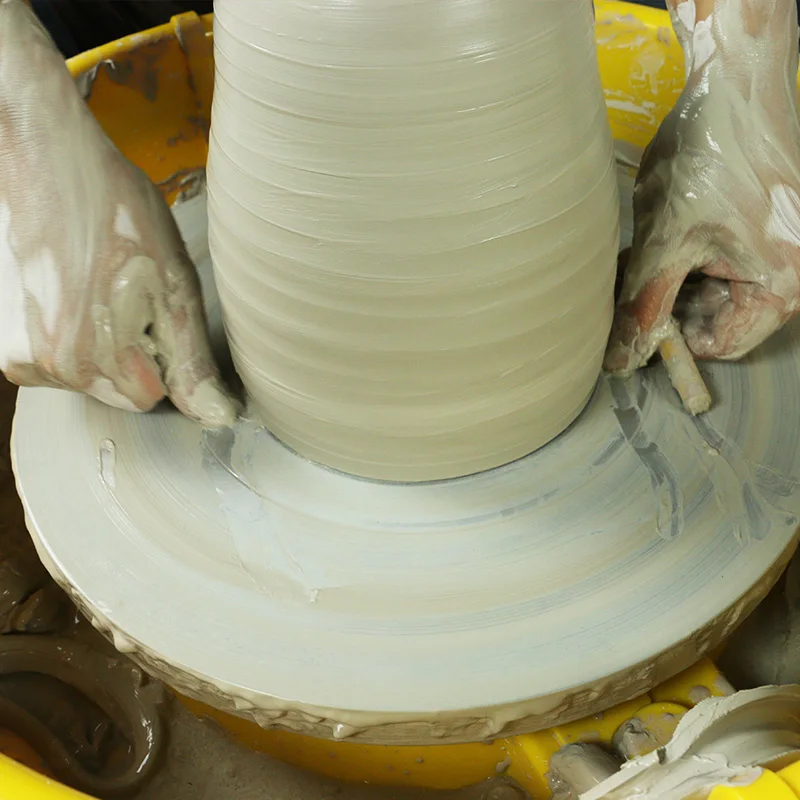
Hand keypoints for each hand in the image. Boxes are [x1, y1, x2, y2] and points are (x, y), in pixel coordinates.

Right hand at [0, 0, 236, 426]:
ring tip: (98, 285)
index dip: (165, 355)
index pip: (153, 396)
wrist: (45, 155)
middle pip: (117, 389)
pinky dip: (71, 330)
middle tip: (128, 292)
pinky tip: (73, 287)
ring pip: (86, 374)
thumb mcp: (174, 284)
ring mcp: (12, 352)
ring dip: (102, 340)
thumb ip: (191, 360)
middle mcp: (42, 368)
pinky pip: (55, 355)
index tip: (157, 310)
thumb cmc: (115, 209)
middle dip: (134, 351)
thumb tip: (216, 417)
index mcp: (90, 361)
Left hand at [604, 0, 799, 373]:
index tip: (634, 319)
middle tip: (633, 280)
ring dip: (674, 281)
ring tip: (645, 253)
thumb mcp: (665, 244)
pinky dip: (688, 258)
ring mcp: (779, 248)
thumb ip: (644, 308)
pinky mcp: (763, 228)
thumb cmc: (708, 160)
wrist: (732, 84)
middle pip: (717, 319)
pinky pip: (722, 263)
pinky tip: (663, 238)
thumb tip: (619, 360)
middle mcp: (790, 272)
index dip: (672, 338)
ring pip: (713, 292)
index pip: (720, 345)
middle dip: (671, 304)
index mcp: (781, 287)